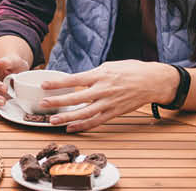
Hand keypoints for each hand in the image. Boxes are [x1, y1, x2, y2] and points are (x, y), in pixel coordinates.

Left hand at [37, 60, 171, 132]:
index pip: (74, 79)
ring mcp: (109, 103)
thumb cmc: (130, 70)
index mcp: (100, 75)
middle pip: (76, 98)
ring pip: (84, 113)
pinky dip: (83, 126)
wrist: (152, 81)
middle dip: (58, 102)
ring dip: (67, 117)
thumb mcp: (110, 66)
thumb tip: (76, 80)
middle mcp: (103, 89)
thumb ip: (93, 74)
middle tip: (43, 105)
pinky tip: (71, 128)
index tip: (44, 85)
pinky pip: (96, 121)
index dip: (58, 83)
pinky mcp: (114, 113)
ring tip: (53, 121)